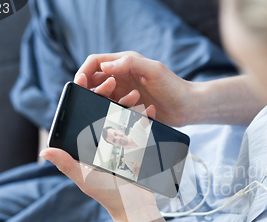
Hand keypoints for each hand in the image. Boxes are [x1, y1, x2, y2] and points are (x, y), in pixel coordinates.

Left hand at [40, 91, 161, 221]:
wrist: (137, 206)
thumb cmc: (108, 194)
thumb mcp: (86, 178)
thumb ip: (68, 164)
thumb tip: (45, 150)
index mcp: (89, 147)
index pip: (83, 118)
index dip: (85, 100)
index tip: (87, 84)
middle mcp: (104, 143)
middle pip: (105, 113)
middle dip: (109, 96)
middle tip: (114, 83)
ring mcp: (123, 144)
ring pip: (124, 117)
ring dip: (129, 104)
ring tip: (134, 95)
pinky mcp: (139, 147)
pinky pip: (142, 129)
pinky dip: (146, 118)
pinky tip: (149, 109)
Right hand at [74, 52, 193, 126]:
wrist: (188, 108)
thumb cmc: (174, 86)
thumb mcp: (154, 70)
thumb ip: (130, 64)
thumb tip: (104, 66)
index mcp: (124, 63)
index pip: (94, 63)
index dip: (83, 72)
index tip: (78, 83)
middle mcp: (121, 77)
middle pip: (94, 82)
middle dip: (95, 89)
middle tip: (106, 94)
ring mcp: (124, 94)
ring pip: (104, 99)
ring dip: (113, 103)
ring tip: (136, 99)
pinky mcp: (129, 109)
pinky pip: (116, 112)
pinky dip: (124, 113)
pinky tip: (144, 110)